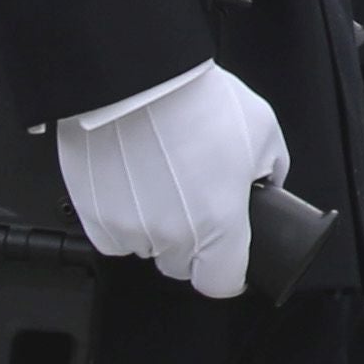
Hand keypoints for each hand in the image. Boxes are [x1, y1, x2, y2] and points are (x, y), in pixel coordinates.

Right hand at [53, 61, 290, 299]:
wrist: (135, 82)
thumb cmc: (198, 102)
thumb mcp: (263, 131)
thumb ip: (270, 170)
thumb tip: (267, 186)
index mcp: (219, 224)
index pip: (222, 282)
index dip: (229, 273)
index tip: (231, 259)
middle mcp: (172, 235)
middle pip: (181, 264)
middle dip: (194, 242)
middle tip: (197, 200)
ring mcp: (128, 229)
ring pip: (146, 247)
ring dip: (157, 227)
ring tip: (164, 180)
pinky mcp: (93, 216)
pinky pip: (113, 234)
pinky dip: (124, 217)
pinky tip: (136, 181)